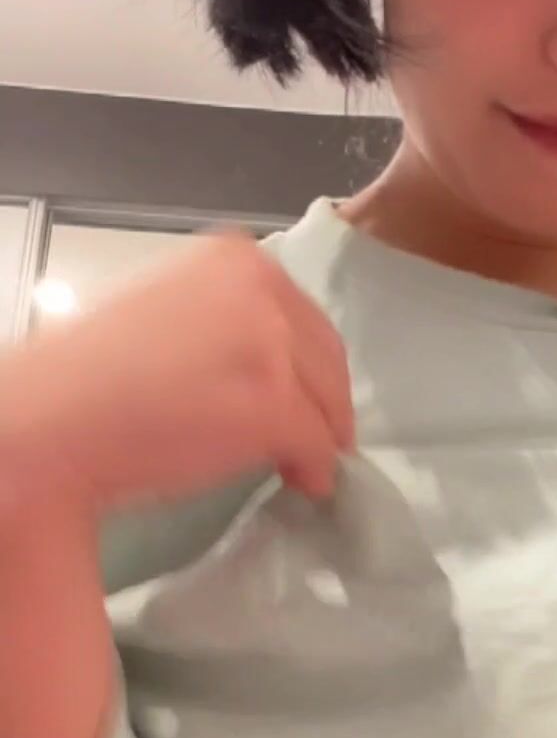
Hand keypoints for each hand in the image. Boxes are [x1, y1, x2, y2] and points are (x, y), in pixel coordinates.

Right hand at [0, 231, 355, 514]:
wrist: (49, 419)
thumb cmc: (89, 375)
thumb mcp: (167, 311)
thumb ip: (222, 321)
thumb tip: (262, 361)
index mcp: (233, 257)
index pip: (299, 313)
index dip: (307, 363)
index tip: (307, 393)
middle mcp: (260, 286)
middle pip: (324, 353)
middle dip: (324, 400)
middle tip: (317, 437)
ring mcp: (271, 344)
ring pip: (326, 400)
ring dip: (321, 436)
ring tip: (303, 463)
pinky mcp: (273, 404)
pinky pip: (316, 443)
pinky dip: (314, 468)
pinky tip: (301, 481)